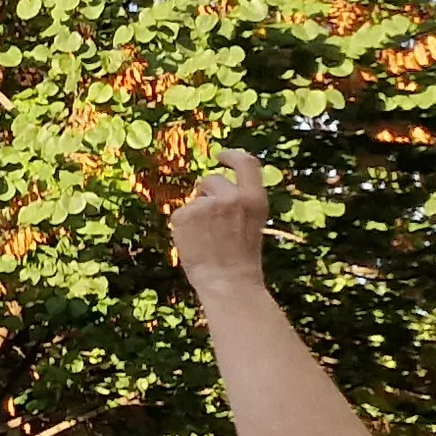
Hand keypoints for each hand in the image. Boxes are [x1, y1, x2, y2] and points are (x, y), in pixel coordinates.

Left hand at [167, 148, 272, 288]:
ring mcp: (207, 205)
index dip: (232, 155)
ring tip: (206, 238)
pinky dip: (183, 226)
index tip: (221, 155)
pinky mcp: (185, 215)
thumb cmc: (240, 257)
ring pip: (195, 199)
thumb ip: (238, 202)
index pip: (247, 163)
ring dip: (196, 212)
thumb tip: (215, 189)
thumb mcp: (251, 223)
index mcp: (254, 198)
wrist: (228, 281)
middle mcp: (232, 197)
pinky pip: (180, 214)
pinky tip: (194, 243)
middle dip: (206, 193)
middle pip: (211, 180)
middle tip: (209, 220)